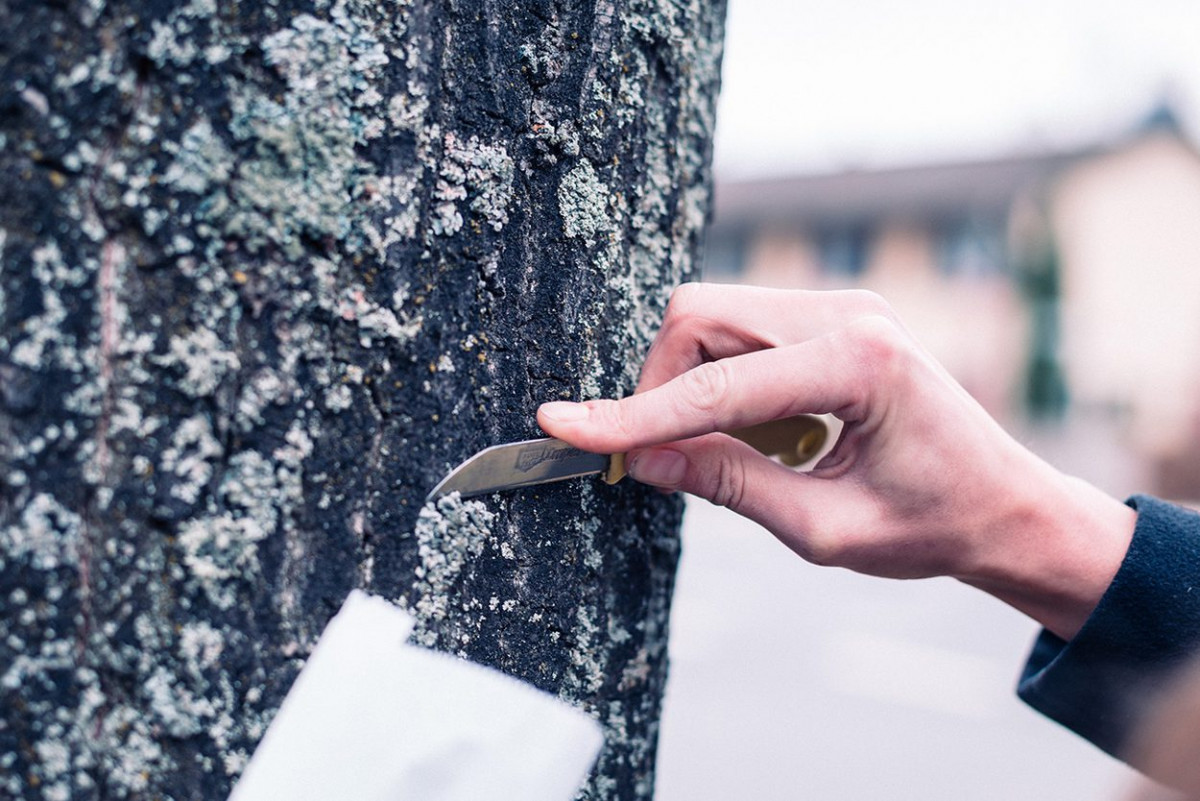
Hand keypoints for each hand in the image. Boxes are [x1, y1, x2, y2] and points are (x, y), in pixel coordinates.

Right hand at [538, 283, 1135, 639]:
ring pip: (713, 317)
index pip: (714, 387)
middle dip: (659, 386)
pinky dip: (719, 378)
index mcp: (860, 364)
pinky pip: (740, 328)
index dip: (632, 414)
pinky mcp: (832, 315)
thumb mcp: (825, 531)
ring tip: (735, 453)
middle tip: (661, 458)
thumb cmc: (934, 527)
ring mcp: (841, 305)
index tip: (562, 426)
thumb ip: (730, 485)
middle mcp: (848, 313)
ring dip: (690, 383)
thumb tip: (644, 459)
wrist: (1006, 505)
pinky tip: (765, 431)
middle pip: (701, 317)